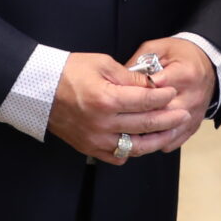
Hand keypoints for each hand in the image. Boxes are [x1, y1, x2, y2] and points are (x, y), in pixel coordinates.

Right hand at [49, 52, 188, 162]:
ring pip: (136, 147)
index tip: (173, 93)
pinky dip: (131, 151)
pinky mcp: (88, 147)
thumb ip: (129, 78)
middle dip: (168, 119)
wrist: (38, 89)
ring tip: (170, 132)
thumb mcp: (102, 64)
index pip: (145, 101)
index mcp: (106, 99)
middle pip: (145, 125)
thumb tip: (151, 85)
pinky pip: (117, 156)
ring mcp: (95, 139)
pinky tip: (141, 142)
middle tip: (183, 114)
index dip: (163, 97)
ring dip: (157, 140)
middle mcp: (102, 123)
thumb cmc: (68, 71)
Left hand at [124, 37, 216, 155]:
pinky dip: (158, 142)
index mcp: (185, 74)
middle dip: (139, 117)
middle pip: (162, 114)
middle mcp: (192, 96)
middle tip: (119, 119)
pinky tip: (143, 140)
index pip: (157, 90)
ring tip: (127, 134)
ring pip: (168, 132)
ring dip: (148, 135)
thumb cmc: (181, 55)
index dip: (137, 94)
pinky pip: (175, 140)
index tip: (122, 97)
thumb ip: (139, 62)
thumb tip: (119, 80)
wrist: (209, 64)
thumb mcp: (159, 48)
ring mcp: (194, 113)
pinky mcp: (194, 125)